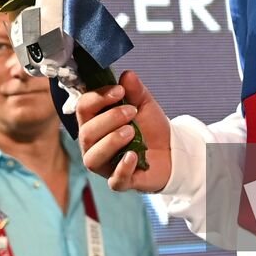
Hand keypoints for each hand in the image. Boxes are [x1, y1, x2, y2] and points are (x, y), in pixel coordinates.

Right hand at [76, 70, 171, 192]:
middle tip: (131, 112)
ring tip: (131, 131)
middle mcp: (94, 145)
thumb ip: (135, 91)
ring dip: (110, 141)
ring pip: (93, 158)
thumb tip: (127, 74)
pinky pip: (115, 180)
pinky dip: (123, 168)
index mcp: (95, 122)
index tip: (119, 90)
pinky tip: (133, 155)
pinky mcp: (121, 181)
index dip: (98, 98)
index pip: (83, 108)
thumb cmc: (150, 127)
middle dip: (108, 119)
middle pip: (86, 133)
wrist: (172, 151)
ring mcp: (105, 165)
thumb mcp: (145, 104)